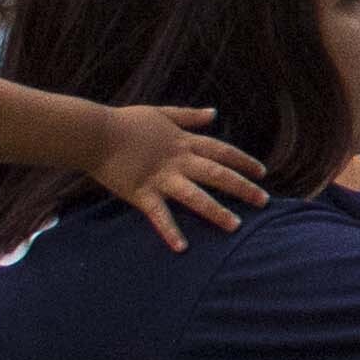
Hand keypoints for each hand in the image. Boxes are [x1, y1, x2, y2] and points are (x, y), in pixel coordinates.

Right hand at [89, 101, 263, 248]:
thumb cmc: (125, 122)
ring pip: (196, 197)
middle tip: (264, 201)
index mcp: (184, 142)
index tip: (262, 173)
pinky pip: (159, 215)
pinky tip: (182, 247)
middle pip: (218, 175)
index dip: (244, 161)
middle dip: (243, 188)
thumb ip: (189, 116)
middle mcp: (179, 161)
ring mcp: (161, 178)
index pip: (223, 152)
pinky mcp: (141, 193)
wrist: (94, 133)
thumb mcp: (162, 113)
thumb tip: (214, 113)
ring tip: (236, 226)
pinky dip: (170, 231)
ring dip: (217, 211)